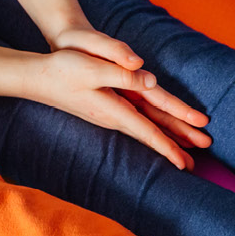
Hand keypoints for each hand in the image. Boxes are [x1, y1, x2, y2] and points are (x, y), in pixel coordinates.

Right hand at [34, 30, 210, 169]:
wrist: (39, 77)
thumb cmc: (64, 70)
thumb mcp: (92, 68)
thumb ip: (121, 74)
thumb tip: (150, 80)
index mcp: (116, 110)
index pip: (147, 131)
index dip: (167, 147)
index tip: (183, 164)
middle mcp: (116, 117)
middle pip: (151, 136)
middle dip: (174, 149)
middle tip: (195, 167)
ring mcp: (112, 116)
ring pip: (146, 132)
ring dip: (166, 142)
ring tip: (185, 159)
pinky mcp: (109, 110)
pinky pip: (138, 126)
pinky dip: (152, 134)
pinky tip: (158, 138)